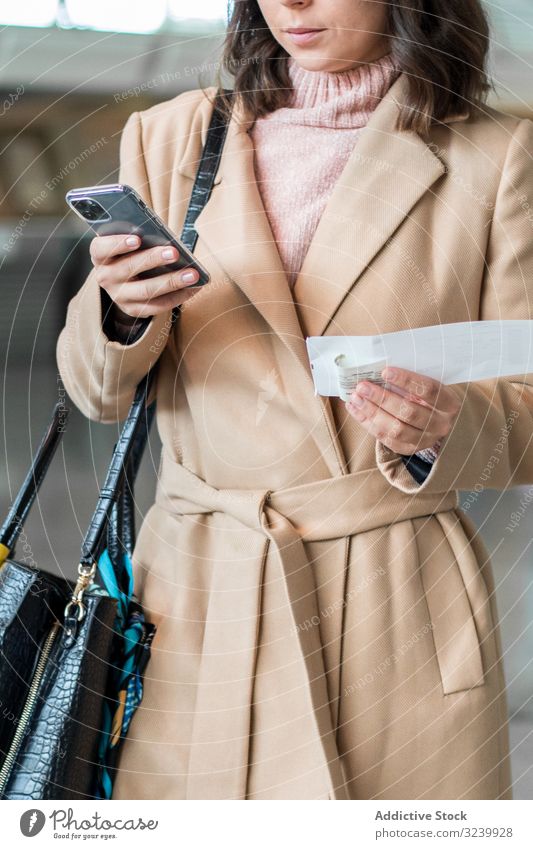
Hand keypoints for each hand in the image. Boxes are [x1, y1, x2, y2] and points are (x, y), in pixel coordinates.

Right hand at [90, 234, 201, 318]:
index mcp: (100, 255)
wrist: (124, 282)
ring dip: (172, 281)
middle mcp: (105, 277)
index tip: (137, 238)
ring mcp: (119, 296)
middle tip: (175, 253)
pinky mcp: (133, 310)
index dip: (118, 243)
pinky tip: (193, 288)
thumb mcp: (126, 243)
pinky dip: (178, 296)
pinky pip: (157, 305)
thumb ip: (139, 237)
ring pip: (146, 290)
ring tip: (193, 274)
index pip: (101, 248)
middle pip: (129, 268)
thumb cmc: (129, 253)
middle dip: (153, 259)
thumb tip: (166, 238)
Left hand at [345, 366, 460, 454]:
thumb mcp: (428, 387)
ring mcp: (425, 440)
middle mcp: (440, 425)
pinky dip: (367, 423)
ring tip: (356, 398)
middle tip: (362, 386)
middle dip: (382, 399)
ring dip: (372, 412)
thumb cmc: (429, 398)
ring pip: (396, 429)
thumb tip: (380, 372)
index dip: (407, 381)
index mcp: (449, 404)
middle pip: (409, 412)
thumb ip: (411, 382)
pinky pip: (385, 438)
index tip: (385, 372)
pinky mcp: (409, 449)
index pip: (429, 391)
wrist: (437, 421)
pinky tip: (355, 409)